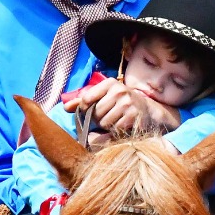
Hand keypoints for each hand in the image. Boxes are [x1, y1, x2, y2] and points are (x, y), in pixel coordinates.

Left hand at [64, 79, 179, 134]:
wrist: (148, 111)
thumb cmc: (122, 104)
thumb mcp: (105, 97)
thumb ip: (84, 101)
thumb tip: (65, 107)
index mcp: (110, 83)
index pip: (86, 98)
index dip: (84, 109)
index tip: (89, 112)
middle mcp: (120, 91)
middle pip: (95, 113)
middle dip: (98, 119)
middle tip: (107, 117)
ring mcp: (128, 104)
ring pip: (104, 123)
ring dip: (107, 126)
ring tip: (115, 121)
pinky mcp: (133, 117)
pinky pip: (115, 129)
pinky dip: (116, 131)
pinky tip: (122, 126)